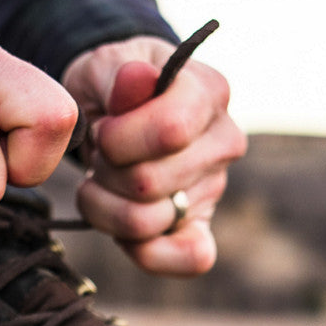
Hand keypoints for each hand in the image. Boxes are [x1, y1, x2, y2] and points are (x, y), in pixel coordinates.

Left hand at [61, 36, 246, 275]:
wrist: (113, 111)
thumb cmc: (110, 87)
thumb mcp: (104, 66)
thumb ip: (118, 73)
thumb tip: (139, 78)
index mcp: (208, 91)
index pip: (169, 131)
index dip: (117, 138)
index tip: (102, 128)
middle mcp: (224, 141)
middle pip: (147, 183)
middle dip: (105, 171)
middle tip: (101, 155)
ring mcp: (214, 188)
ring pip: (146, 222)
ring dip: (105, 207)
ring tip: (102, 181)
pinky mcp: (200, 228)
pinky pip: (190, 259)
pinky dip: (147, 253)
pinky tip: (122, 231)